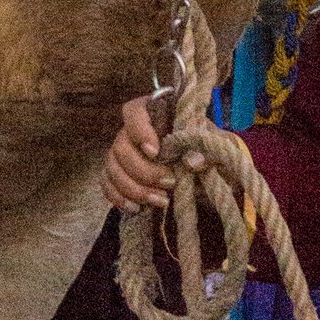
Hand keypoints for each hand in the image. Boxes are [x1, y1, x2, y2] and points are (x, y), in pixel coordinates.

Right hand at [103, 96, 199, 212]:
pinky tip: (137, 208)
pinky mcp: (117, 173)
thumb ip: (207, 149)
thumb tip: (194, 162)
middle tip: (170, 183)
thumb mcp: (213, 144)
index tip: (155, 152)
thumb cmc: (204, 147)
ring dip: (133, 188)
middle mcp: (132, 131)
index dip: (139, 130)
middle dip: (143, 170)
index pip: (134, 111)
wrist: (201, 168)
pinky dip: (118, 197)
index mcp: (153, 113)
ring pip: (112, 167)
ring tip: (161, 201)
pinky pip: (107, 184)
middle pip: (121, 146)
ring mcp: (122, 152)